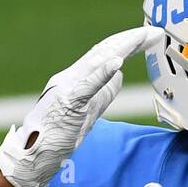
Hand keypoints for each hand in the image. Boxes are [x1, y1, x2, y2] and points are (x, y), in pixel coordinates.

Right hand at [0, 25, 156, 186]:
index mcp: (76, 78)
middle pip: (104, 52)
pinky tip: (118, 61)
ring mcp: (68, 87)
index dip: (127, 43)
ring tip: (141, 37)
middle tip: (155, 31)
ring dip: (122, 48)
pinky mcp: (68, 102)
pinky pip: (88, 85)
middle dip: (131, 41)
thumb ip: (102, 91)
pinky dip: (103, 72)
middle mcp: (71, 77)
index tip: (148, 36)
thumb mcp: (86, 109)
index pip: (104, 54)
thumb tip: (119, 72)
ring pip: (97, 61)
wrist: (32, 155)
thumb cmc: (57, 134)